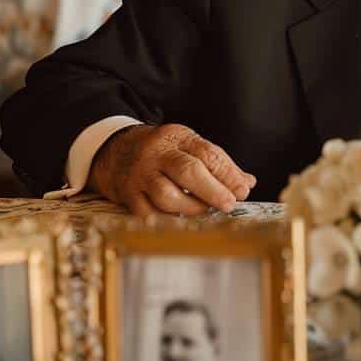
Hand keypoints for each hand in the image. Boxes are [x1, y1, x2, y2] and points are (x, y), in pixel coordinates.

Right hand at [88, 124, 255, 216]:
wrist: (113, 151)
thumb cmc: (162, 152)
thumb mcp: (188, 147)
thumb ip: (218, 164)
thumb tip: (247, 184)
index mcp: (178, 138)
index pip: (207, 153)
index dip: (227, 173)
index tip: (242, 190)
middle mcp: (157, 154)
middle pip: (188, 171)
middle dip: (213, 190)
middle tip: (229, 204)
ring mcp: (140, 175)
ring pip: (167, 195)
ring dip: (191, 207)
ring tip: (205, 211)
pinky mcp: (127, 195)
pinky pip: (147, 213)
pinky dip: (167, 220)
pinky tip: (181, 222)